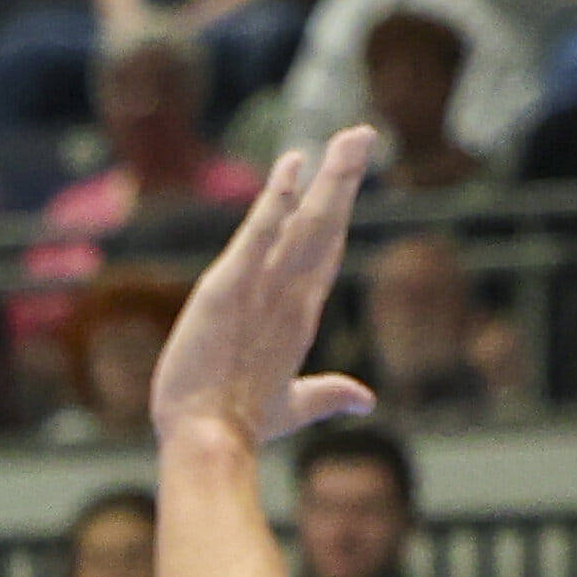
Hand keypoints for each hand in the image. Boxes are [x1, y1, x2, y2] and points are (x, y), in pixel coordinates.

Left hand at [146, 129, 379, 450]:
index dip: (336, 209)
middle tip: (361, 133)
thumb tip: (367, 399)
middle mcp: (289, 296)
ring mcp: (262, 292)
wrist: (209, 443)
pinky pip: (255, 240)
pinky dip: (273, 204)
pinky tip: (289, 168)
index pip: (322, 251)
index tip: (346, 170)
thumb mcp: (291, 406)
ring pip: (301, 225)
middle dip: (342, 180)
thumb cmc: (242, 426)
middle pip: (323, 227)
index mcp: (299, 316)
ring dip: (325, 179)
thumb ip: (328, 394)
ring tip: (348, 138)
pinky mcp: (227, 291)